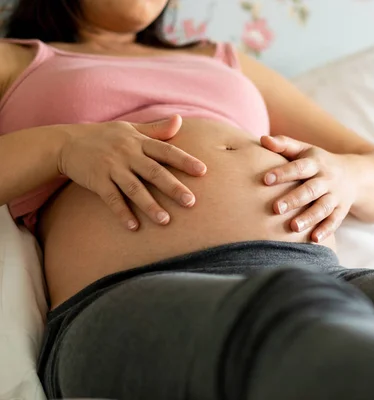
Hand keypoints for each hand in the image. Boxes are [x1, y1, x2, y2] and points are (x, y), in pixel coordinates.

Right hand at [58, 115, 206, 230]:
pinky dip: (122, 212)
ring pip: (134, 188)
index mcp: (139, 141)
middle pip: (154, 172)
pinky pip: (111, 198)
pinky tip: (134, 227)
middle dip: (173, 187)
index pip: (166, 151)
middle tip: (191, 202)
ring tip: (165, 220)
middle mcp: (127, 154)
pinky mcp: (97, 180)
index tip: (203, 171)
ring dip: (150, 205)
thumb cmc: (105, 136)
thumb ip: (156, 129)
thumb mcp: (131, 128)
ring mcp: (111, 168)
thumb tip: (180, 121)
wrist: (67, 142)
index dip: (185, 160)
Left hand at [261, 135, 356, 242]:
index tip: (266, 180)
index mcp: (315, 163)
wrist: (354, 175)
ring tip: (293, 227)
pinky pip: (334, 221)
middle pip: (311, 190)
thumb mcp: (304, 150)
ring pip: (323, 208)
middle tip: (275, 208)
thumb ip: (284, 145)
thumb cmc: (318, 162)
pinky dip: (326, 230)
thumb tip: (263, 140)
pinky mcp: (341, 211)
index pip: (299, 168)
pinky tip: (314, 239)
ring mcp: (335, 196)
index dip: (283, 173)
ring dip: (309, 218)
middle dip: (294, 199)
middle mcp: (327, 179)